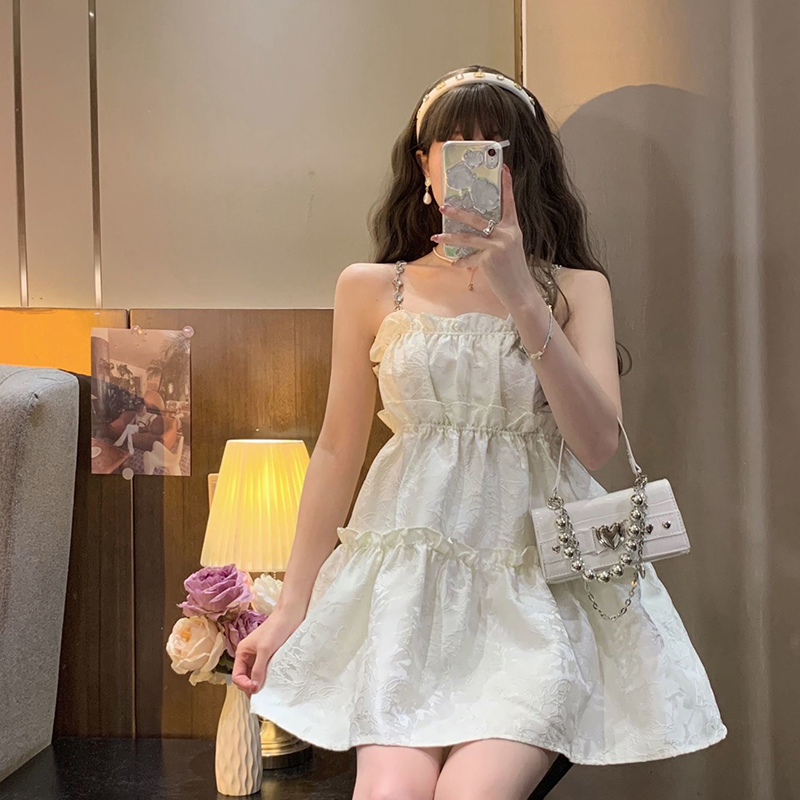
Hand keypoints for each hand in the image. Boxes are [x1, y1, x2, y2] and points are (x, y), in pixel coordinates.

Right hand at [231, 607, 304, 696]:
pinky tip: (274, 681)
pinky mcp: (270, 656)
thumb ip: (258, 669)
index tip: (255, 689)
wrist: (291, 615)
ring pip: (256, 676)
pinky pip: (266, 671)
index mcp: (242, 652)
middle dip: (251, 686)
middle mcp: (249, 655)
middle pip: (245, 677)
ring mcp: (260, 656)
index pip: (236, 675)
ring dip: (260, 683)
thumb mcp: (265, 650)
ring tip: (269, 688)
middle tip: (262, 692)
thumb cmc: (276, 628)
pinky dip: (268, 677)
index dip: (244, 684)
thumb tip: (254, 688)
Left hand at [431, 163, 538, 310]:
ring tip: (435, 236)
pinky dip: (461, 262)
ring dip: (449, 237)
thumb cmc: (513, 271)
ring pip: (467, 237)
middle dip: (458, 212)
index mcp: (513, 228)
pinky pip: (469, 258)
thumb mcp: (510, 249)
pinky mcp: (489, 259)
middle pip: (477, 218)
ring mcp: (498, 246)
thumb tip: (477, 230)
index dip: (507, 185)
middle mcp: (507, 233)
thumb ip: (498, 237)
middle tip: (443, 206)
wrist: (521, 292)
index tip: (504, 168)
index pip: (509, 203)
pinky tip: (454, 264)